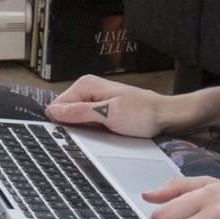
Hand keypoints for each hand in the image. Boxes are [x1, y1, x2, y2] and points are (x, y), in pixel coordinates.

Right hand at [46, 76, 178, 138]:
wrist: (166, 116)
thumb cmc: (142, 114)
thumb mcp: (109, 115)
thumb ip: (79, 112)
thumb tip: (53, 112)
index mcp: (85, 85)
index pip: (57, 106)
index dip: (63, 123)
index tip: (75, 133)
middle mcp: (87, 89)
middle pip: (65, 113)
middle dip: (74, 127)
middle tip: (94, 133)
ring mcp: (94, 99)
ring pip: (76, 119)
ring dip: (85, 129)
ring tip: (102, 132)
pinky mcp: (101, 108)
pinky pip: (88, 121)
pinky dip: (94, 130)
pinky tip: (105, 132)